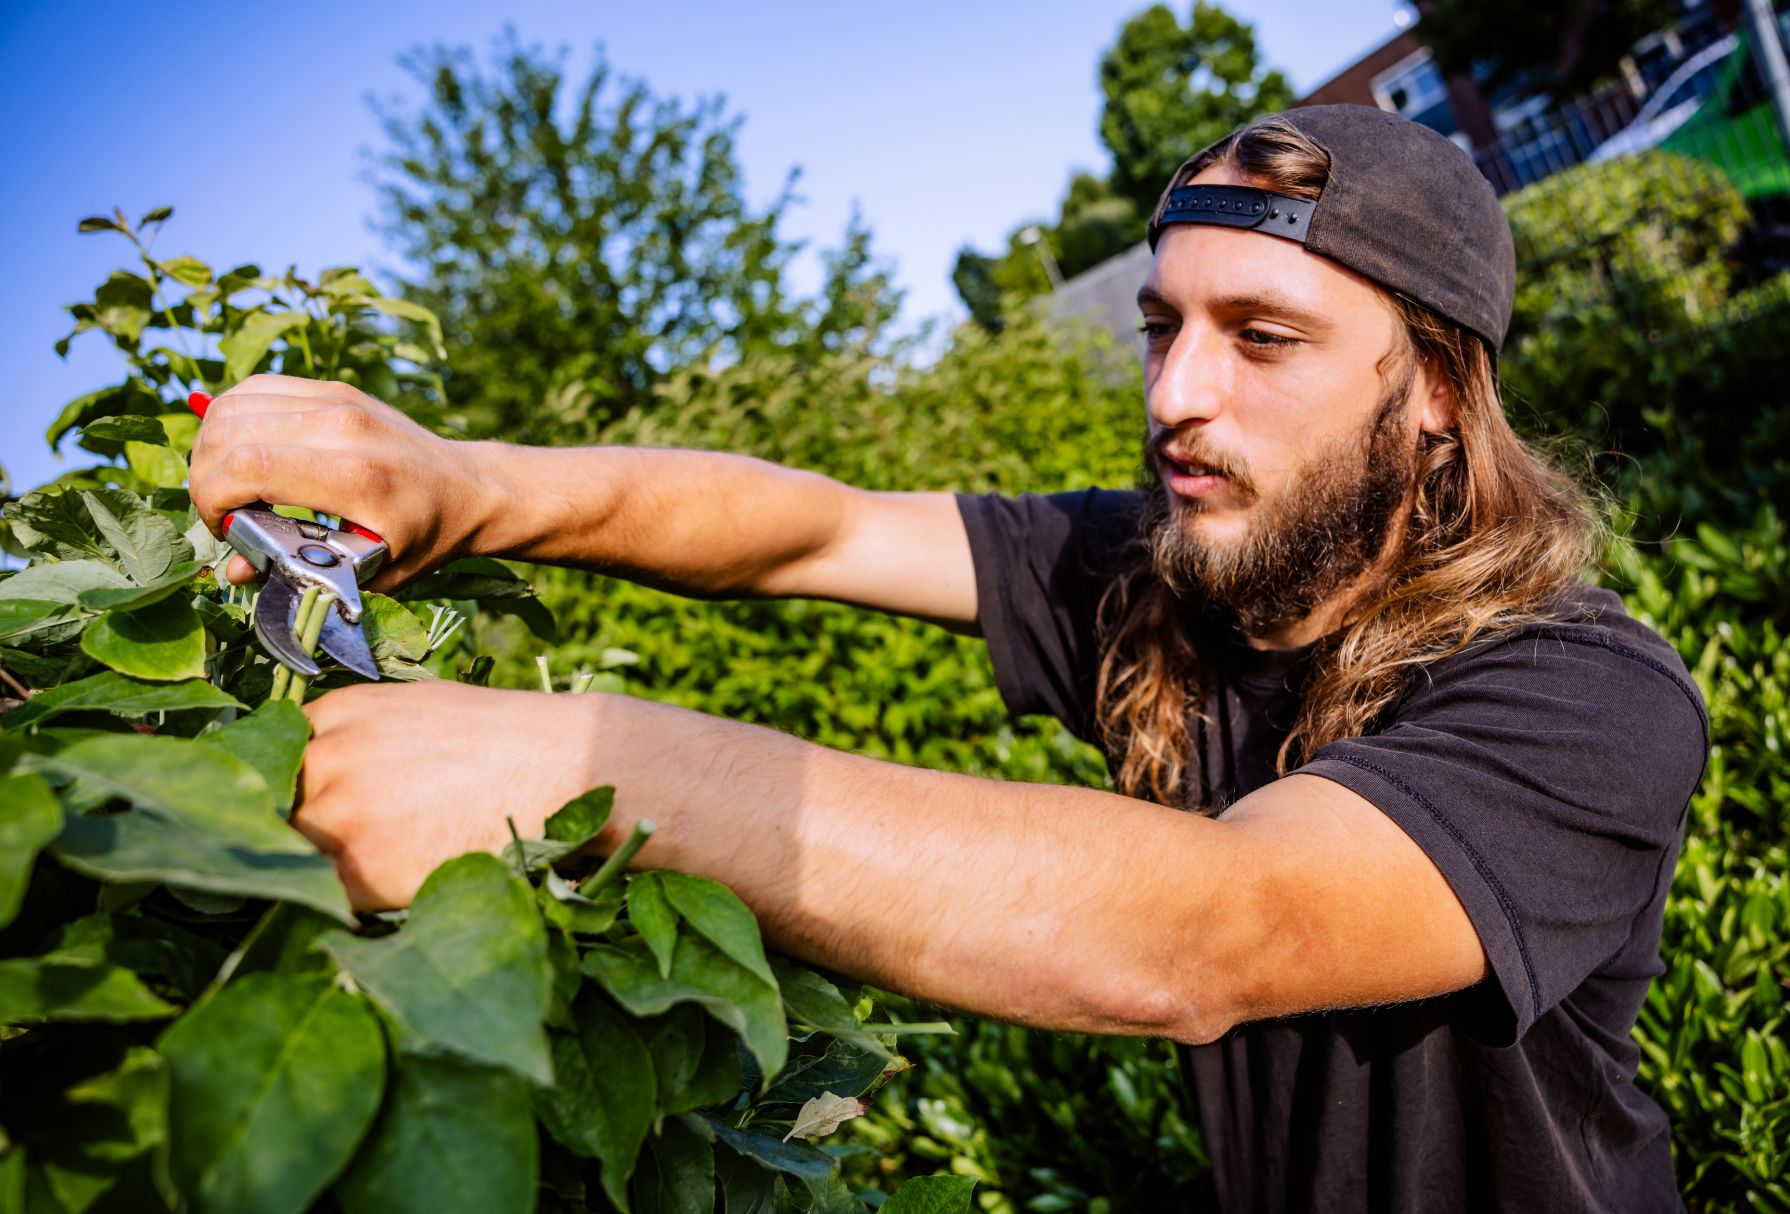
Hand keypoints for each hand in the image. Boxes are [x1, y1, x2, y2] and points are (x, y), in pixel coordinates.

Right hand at [188, 374, 492, 592]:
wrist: (469, 487)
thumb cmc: (424, 536)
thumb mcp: (373, 570)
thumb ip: (302, 572)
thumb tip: (235, 567)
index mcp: (355, 475)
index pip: (248, 466)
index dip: (212, 498)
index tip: (223, 528)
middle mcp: (343, 425)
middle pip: (229, 432)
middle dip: (204, 477)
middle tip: (224, 512)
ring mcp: (337, 398)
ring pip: (233, 405)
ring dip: (211, 447)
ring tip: (231, 485)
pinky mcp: (332, 387)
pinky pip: (255, 389)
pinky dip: (232, 419)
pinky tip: (243, 452)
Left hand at [295, 681, 609, 908]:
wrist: (566, 769)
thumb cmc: (507, 741)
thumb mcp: (416, 713)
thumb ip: (359, 741)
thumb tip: (325, 785)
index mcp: (335, 713)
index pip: (270, 765)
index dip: (289, 798)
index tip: (301, 821)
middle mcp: (324, 756)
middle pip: (272, 813)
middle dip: (300, 837)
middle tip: (342, 857)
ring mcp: (338, 812)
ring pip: (292, 859)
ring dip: (318, 875)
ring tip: (374, 879)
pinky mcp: (359, 868)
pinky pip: (325, 900)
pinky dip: (346, 907)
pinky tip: (388, 897)